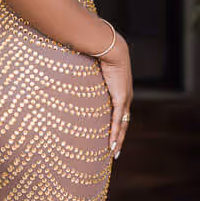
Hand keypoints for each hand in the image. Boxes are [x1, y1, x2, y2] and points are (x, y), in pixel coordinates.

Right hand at [95, 32, 132, 157]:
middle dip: (120, 137)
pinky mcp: (120, 99)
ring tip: (114, 153)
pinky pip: (117, 121)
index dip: (118, 124)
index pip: (120, 112)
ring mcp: (124, 99)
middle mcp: (126, 97)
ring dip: (118, 140)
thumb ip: (86, 73)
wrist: (110, 47)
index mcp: (121, 90)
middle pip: (124, 122)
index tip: (114, 134)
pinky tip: (111, 145)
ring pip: (122, 125)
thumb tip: (73, 69)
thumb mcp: (94, 67)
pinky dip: (115, 134)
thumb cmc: (101, 54)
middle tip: (115, 150)